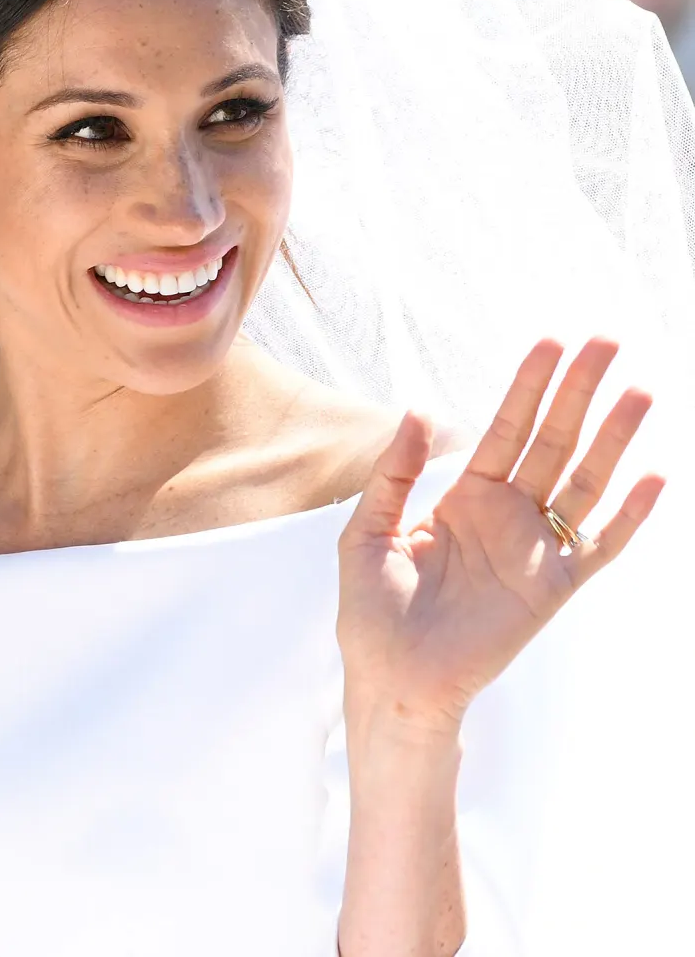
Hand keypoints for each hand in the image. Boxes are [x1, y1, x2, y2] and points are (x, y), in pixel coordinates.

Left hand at [336, 337, 664, 735]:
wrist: (391, 681)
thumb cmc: (373, 611)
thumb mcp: (368, 530)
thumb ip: (395, 472)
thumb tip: (420, 408)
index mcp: (464, 495)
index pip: (505, 428)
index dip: (528, 386)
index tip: (552, 342)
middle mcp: (507, 514)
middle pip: (552, 441)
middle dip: (578, 392)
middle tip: (606, 342)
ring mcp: (534, 550)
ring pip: (584, 483)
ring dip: (613, 439)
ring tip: (638, 392)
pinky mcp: (553, 590)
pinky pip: (600, 548)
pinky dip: (629, 517)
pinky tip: (654, 477)